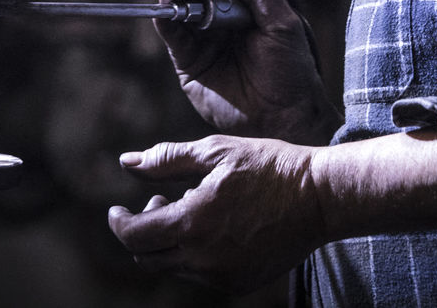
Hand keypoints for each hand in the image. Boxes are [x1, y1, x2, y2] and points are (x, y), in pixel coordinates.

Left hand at [108, 135, 325, 293]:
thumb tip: (126, 162)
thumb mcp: (215, 152)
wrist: (319, 198)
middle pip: (147, 259)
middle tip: (159, 203)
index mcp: (193, 223)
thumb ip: (166, 160)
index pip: (134, 236)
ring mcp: (222, 277)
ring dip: (169, 242)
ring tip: (193, 209)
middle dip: (142, 232)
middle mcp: (203, 259)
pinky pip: (200, 276)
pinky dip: (194, 255)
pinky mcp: (238, 284)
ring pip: (173, 268)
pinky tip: (215, 227)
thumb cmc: (267, 166)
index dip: (119, 223)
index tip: (117, 210)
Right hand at [157, 0, 338, 144]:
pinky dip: (165, 17)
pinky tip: (165, 1)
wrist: (284, 118)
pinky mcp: (189, 61)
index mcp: (253, 2)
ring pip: (185, 4)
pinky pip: (173, 33)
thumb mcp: (286, 25)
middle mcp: (226, 15)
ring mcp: (206, 37)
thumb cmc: (293, 72)